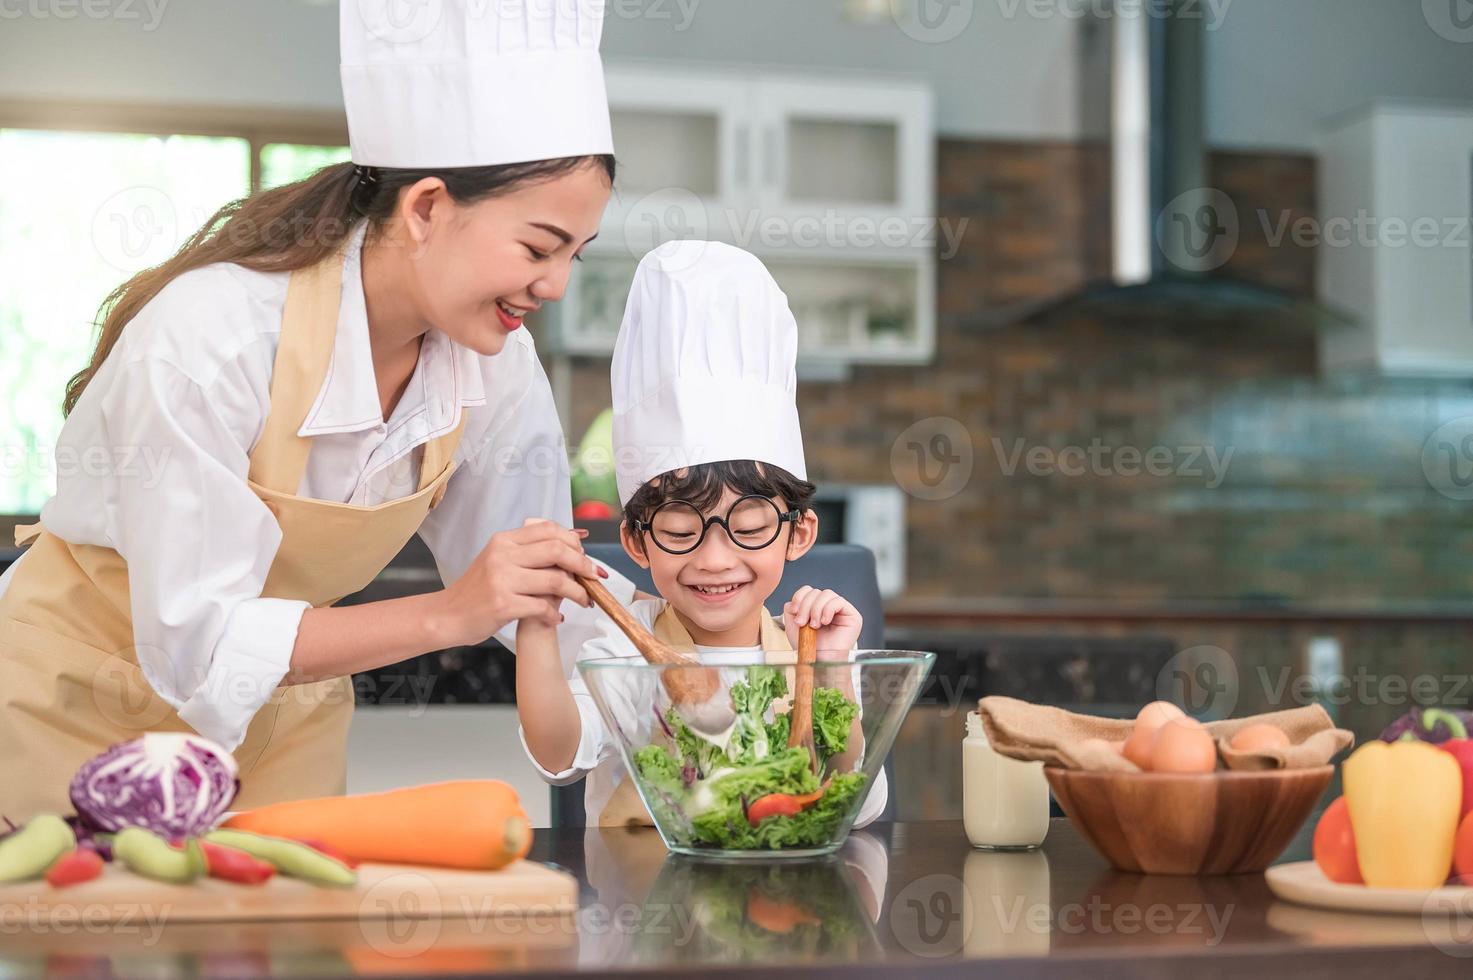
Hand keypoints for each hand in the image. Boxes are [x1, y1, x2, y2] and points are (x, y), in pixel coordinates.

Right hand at [439, 518, 606, 644]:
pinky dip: (555, 615)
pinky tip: (555, 618)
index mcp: (504, 540)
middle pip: (558, 551)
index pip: (549, 530)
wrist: (447, 615)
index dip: (575, 542)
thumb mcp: (499, 559)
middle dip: (584, 565)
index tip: (586, 557)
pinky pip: (543, 607)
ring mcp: (502, 579)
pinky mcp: (503, 604)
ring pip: (556, 580)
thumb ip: (530, 550)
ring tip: (585, 601)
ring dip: (578, 593)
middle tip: (595, 578)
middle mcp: (503, 555)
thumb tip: (575, 537)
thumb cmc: (478, 590)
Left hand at [783, 586, 861, 655]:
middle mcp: (829, 607)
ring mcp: (842, 611)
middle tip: (802, 623)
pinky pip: (838, 601)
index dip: (799, 597)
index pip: (808, 590)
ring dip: (816, 609)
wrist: (819, 662)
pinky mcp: (852, 615)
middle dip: (806, 606)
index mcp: (817, 608)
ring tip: (814, 625)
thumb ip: (791, 609)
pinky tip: (825, 622)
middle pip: (816, 592)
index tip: (794, 611)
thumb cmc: (809, 648)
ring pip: (826, 593)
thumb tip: (794, 601)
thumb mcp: (793, 625)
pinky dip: (828, 610)